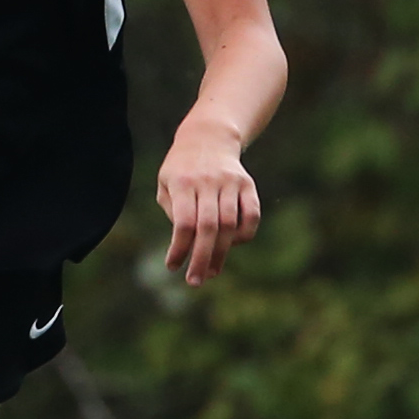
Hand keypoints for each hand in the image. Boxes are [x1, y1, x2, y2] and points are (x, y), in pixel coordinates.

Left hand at [157, 115, 260, 285]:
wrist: (208, 137)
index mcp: (183, 182)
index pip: (184, 222)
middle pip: (208, 228)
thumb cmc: (181, 169)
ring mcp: (231, 183)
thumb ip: (173, 212)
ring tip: (211, 272)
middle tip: (195, 281)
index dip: (180, 248)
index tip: (173, 267)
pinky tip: (232, 246)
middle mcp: (208, 182)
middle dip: (202, 258)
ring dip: (221, 253)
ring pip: (230, 224)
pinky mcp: (248, 185)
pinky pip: (252, 215)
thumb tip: (187, 245)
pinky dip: (244, 235)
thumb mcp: (166, 184)